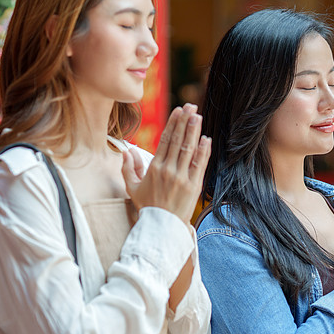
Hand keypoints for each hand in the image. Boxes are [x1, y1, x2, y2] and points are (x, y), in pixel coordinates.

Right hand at [122, 104, 210, 223]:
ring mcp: (182, 177)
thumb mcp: (133, 188)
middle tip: (191, 106)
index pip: (165, 140)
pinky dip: (203, 151)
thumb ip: (128, 168)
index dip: (173, 124)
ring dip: (194, 131)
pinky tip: (206, 139)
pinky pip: (199, 165)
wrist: (162, 227)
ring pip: (188, 150)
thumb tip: (127, 151)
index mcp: (154, 168)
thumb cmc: (148, 208)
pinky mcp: (193, 186)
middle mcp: (168, 170)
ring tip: (198, 116)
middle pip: (178, 140)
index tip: (178, 110)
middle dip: (185, 122)